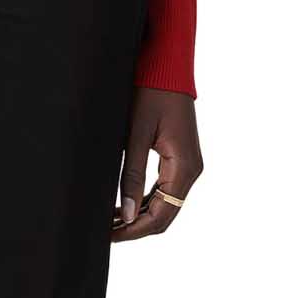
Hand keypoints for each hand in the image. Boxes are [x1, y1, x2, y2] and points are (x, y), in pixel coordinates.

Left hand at [110, 87, 202, 241]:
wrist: (167, 63)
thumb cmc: (151, 91)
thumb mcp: (136, 133)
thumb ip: (131, 174)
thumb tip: (125, 213)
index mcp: (184, 167)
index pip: (161, 215)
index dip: (134, 229)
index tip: (109, 235)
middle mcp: (191, 170)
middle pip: (164, 213)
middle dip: (135, 225)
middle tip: (106, 230)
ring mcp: (187, 164)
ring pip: (164, 202)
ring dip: (139, 213)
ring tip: (110, 218)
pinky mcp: (180, 156)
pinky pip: (164, 186)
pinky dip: (146, 198)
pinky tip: (124, 200)